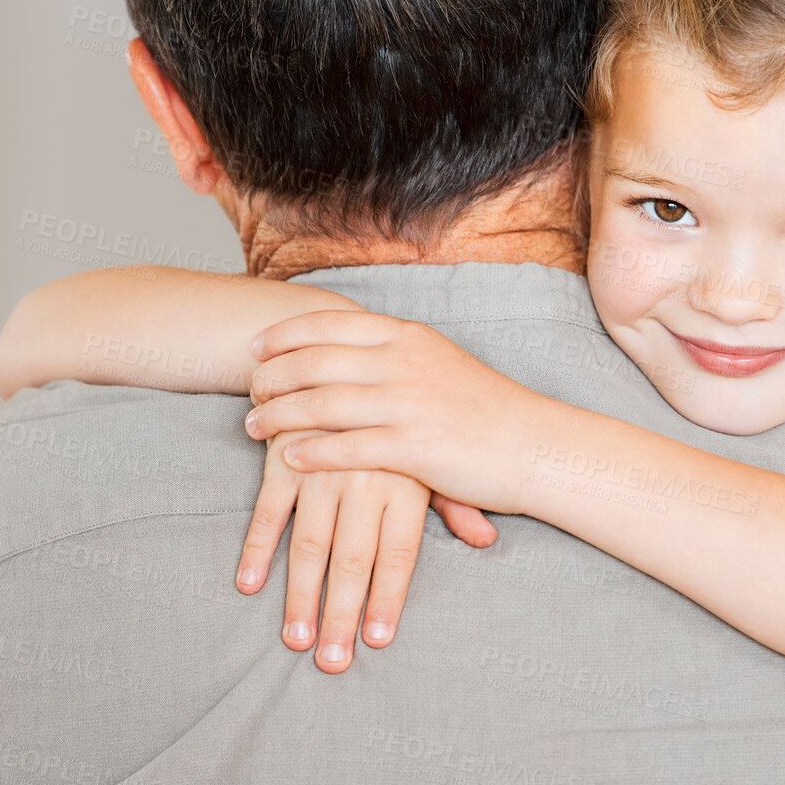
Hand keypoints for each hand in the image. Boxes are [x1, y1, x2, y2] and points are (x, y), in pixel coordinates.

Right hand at [234, 428, 494, 670]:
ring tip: (295, 640)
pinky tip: (248, 584)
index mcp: (405, 477)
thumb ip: (454, 499)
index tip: (378, 641)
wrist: (343, 344)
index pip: (400, 551)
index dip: (388, 597)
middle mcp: (365, 475)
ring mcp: (321, 465)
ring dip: (298, 594)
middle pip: (353, 557)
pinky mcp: (283, 455)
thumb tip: (486, 539)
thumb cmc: (398, 408)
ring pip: (308, 541)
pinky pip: (268, 508)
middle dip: (342, 613)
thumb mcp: (431, 448)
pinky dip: (256, 546)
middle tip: (332, 661)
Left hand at [244, 311, 554, 513]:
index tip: (256, 348)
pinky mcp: (414, 447)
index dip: (285, 334)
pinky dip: (311, 454)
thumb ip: (396, 354)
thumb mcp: (440, 361)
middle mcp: (404, 362)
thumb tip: (351, 351)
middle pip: (315, 362)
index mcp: (408, 336)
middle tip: (250, 393)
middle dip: (272, 377)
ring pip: (322, 404)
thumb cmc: (487, 408)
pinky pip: (347, 449)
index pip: (331, 324)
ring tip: (255, 428)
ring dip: (279, 416)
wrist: (534, 444)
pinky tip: (290, 461)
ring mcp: (408, 404)